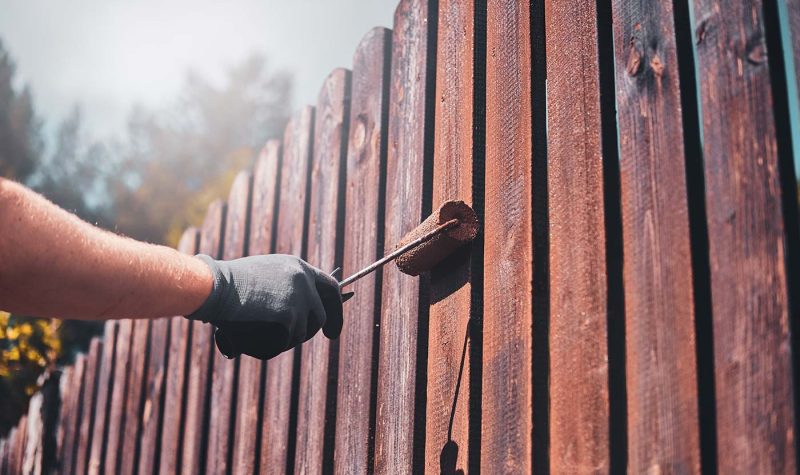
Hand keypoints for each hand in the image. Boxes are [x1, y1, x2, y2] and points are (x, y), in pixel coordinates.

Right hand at [187, 254, 342, 359]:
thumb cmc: (226, 285)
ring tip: (268, 337)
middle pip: (325, 311)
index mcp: (297, 267)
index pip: (328, 286)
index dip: (335, 304)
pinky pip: (289, 339)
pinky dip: (276, 345)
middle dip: (331, 325)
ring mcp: (299, 296)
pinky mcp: (290, 314)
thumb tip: (292, 315)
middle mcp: (303, 279)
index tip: (332, 319)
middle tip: (330, 336)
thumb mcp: (261, 278)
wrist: (214, 287)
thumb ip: (281, 290)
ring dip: (291, 338)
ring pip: (305, 330)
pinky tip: (258, 340)